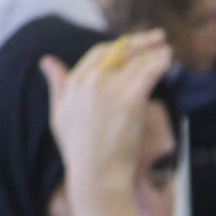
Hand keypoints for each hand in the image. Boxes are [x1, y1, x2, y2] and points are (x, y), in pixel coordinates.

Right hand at [53, 31, 175, 215]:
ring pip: (137, 61)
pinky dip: (161, 62)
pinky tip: (169, 58)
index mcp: (74, 82)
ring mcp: (110, 90)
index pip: (100, 53)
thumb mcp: (60, 115)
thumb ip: (57, 85)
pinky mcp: (130, 101)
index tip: (135, 44)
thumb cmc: (80, 152)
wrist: (96, 178)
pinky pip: (149, 72)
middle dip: (140, 42)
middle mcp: (90, 82)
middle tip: (158, 37)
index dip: (120, 46)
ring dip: (155, 51)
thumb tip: (46, 61)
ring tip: (167, 49)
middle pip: (120, 51)